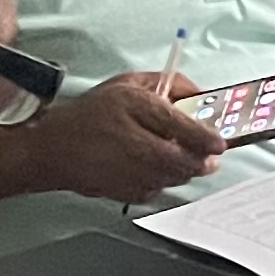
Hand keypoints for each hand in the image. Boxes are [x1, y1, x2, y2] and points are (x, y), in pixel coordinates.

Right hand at [5, 72, 224, 201]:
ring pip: (173, 178)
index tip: (220, 143)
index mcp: (134, 106)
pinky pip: (157, 190)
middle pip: (182, 160)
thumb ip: (169, 84)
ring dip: (184, 171)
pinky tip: (154, 170)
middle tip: (210, 157)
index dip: (206, 137)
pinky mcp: (123, 191)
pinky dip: (163, 181)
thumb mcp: (130, 84)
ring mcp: (127, 171)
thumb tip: (199, 93)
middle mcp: (131, 141)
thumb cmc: (93, 113)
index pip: (181, 126)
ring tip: (181, 159)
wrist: (54, 149)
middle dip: (201, 160)